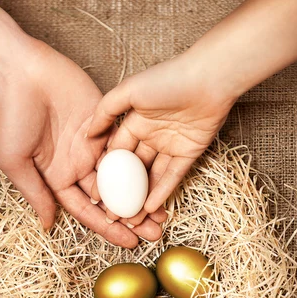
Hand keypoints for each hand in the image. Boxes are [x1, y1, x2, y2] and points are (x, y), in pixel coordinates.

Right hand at [0, 39, 164, 246]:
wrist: (20, 70)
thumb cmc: (10, 116)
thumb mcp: (16, 161)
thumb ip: (36, 193)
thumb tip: (48, 225)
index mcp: (58, 177)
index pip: (88, 209)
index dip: (108, 227)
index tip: (130, 242)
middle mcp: (79, 164)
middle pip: (111, 197)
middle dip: (132, 216)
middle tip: (155, 232)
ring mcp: (94, 143)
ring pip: (124, 174)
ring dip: (142, 192)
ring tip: (163, 210)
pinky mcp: (106, 121)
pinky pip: (128, 144)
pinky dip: (143, 160)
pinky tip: (160, 174)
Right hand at [87, 50, 235, 225]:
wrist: (209, 78)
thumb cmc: (167, 79)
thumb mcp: (129, 91)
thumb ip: (105, 111)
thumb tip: (87, 134)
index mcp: (134, 121)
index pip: (116, 154)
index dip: (106, 175)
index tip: (96, 196)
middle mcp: (150, 135)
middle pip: (133, 170)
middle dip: (122, 192)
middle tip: (112, 214)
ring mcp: (170, 145)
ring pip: (151, 177)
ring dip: (141, 197)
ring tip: (131, 218)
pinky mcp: (188, 153)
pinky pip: (172, 177)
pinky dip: (162, 192)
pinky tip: (150, 209)